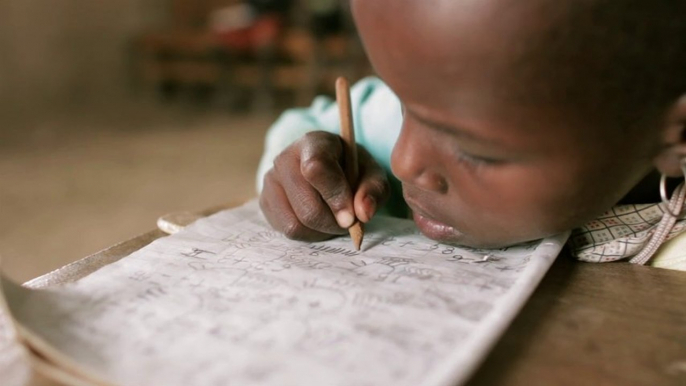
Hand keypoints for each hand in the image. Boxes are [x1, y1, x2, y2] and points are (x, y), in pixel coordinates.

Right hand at [259, 131, 389, 240]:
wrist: (325, 169)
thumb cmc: (350, 169)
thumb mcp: (371, 173)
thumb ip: (373, 189)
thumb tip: (364, 213)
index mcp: (313, 143)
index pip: (316, 168)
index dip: (335, 196)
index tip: (352, 217)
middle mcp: (285, 158)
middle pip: (308, 206)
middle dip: (333, 222)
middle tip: (348, 221)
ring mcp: (271, 180)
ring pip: (297, 223)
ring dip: (323, 231)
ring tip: (334, 219)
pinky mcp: (265, 201)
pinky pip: (288, 231)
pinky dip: (310, 234)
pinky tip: (319, 223)